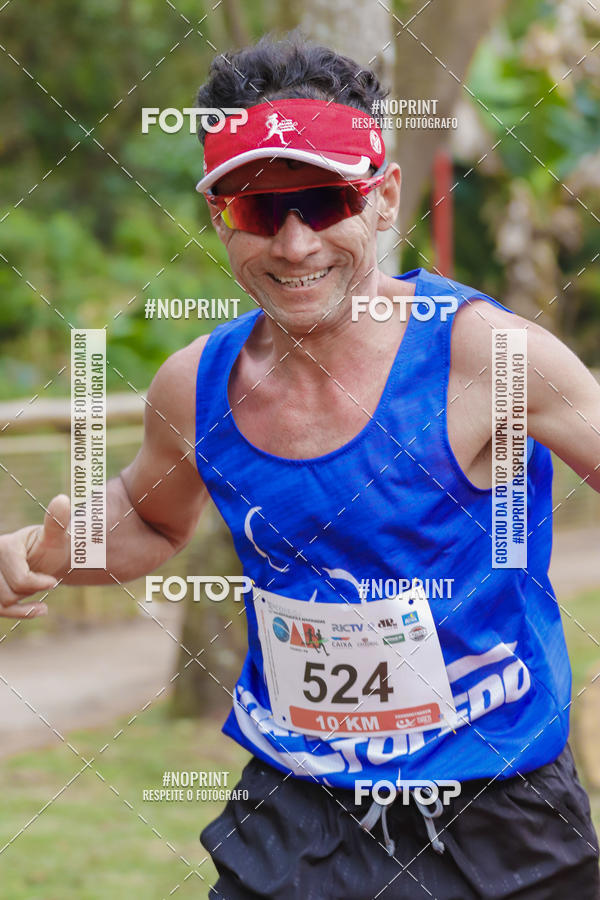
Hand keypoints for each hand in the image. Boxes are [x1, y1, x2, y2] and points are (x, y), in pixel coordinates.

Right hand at [0, 494, 70, 617]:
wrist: (46, 558)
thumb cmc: (51, 546)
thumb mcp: (55, 536)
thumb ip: (57, 522)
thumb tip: (62, 500)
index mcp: (5, 546)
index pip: (21, 579)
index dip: (40, 583)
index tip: (54, 582)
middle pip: (9, 593)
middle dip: (30, 590)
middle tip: (40, 577)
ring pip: (3, 603)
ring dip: (23, 599)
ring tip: (34, 586)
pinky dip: (20, 613)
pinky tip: (40, 609)